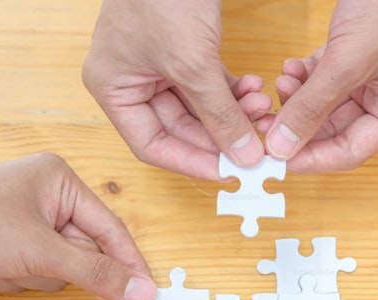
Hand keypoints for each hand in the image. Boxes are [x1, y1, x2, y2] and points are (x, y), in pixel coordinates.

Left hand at [0, 153, 157, 299]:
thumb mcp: (41, 253)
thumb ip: (97, 274)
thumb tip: (142, 293)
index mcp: (59, 179)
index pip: (111, 228)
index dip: (129, 264)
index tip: (148, 297)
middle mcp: (44, 193)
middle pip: (81, 250)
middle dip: (55, 267)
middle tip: (32, 266)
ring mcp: (21, 217)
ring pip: (55, 266)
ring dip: (30, 276)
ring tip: (0, 264)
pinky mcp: (1, 239)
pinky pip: (28, 269)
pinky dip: (11, 277)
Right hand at [82, 0, 271, 179]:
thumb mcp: (193, 63)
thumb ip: (219, 115)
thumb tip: (243, 157)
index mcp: (113, 87)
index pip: (152, 145)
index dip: (192, 162)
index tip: (230, 173)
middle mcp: (130, 80)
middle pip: (180, 129)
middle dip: (221, 134)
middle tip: (257, 144)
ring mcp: (156, 64)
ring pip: (200, 107)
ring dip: (233, 112)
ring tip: (263, 109)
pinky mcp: (182, 49)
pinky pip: (209, 85)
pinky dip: (233, 91)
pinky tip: (256, 90)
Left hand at [258, 0, 377, 172]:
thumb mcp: (348, 62)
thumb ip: (313, 107)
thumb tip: (282, 145)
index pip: (350, 152)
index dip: (311, 158)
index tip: (275, 157)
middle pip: (333, 130)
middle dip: (299, 124)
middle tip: (266, 122)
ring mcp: (372, 78)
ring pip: (324, 105)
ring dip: (298, 98)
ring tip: (282, 82)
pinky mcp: (356, 56)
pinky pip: (323, 79)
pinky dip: (303, 77)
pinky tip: (290, 68)